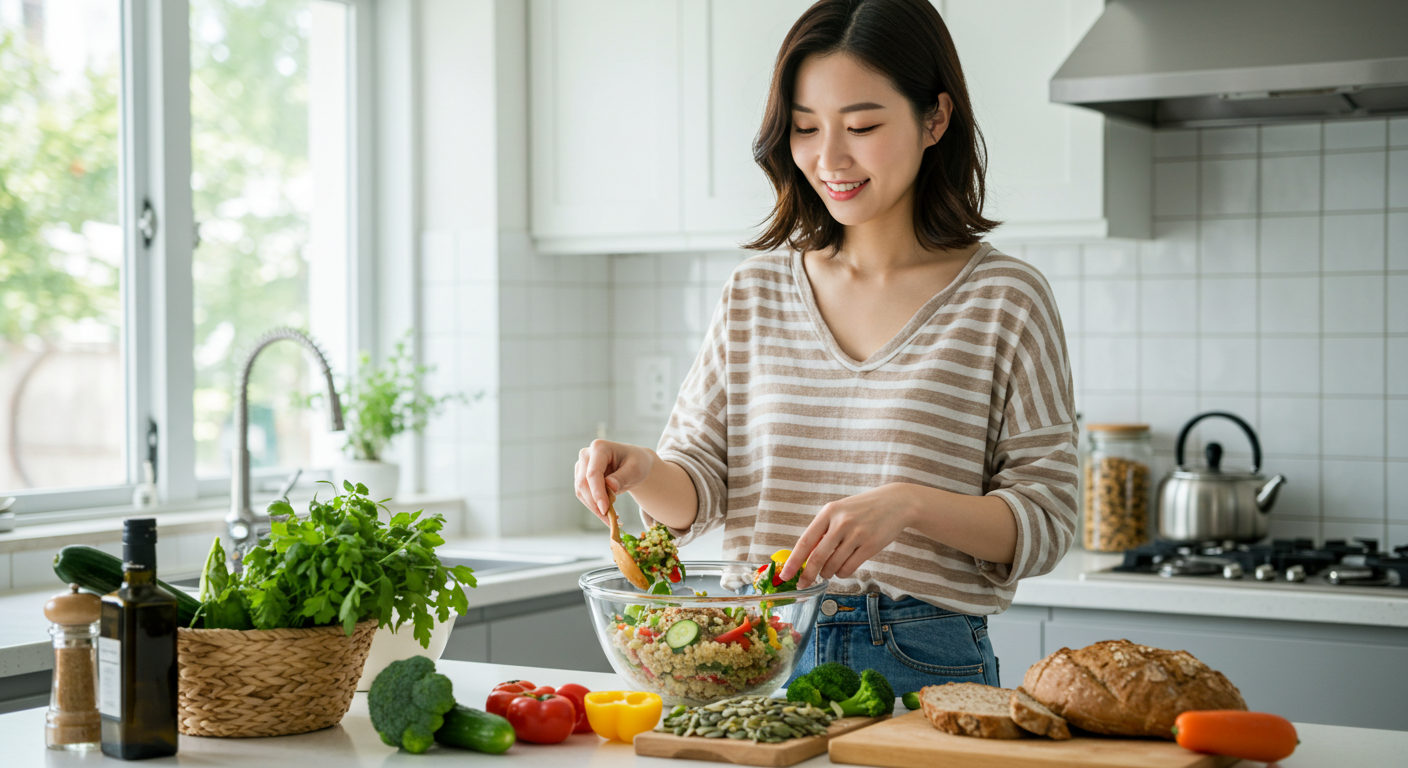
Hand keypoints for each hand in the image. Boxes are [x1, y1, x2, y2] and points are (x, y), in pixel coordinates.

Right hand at [574, 440, 654, 524]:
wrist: (634, 464)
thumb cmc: (636, 463)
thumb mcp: (635, 469)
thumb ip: (623, 477)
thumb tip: (610, 487)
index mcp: (599, 447)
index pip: (593, 473)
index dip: (597, 492)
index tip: (605, 509)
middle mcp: (586, 455)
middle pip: (583, 483)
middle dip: (595, 503)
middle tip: (610, 519)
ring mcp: (581, 467)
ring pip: (581, 492)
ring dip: (594, 508)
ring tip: (612, 519)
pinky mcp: (581, 478)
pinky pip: (584, 496)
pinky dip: (594, 507)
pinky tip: (607, 515)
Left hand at [779, 483, 919, 587]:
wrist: (895, 503)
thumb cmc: (862, 509)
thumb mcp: (840, 512)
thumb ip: (823, 531)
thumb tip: (805, 557)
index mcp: (829, 512)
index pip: (805, 541)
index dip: (794, 561)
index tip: (785, 575)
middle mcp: (841, 522)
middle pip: (817, 558)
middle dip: (807, 575)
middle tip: (803, 584)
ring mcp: (856, 534)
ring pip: (833, 566)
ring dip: (828, 573)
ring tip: (830, 569)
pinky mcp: (870, 546)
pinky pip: (848, 569)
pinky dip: (842, 573)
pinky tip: (844, 568)